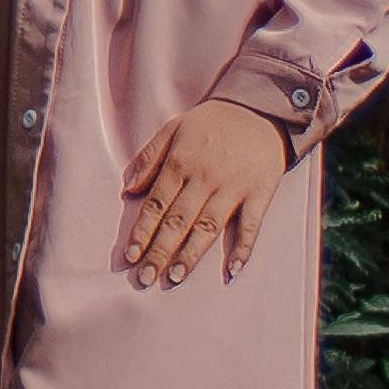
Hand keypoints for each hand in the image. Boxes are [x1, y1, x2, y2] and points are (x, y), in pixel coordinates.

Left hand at [117, 99, 286, 287]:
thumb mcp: (173, 129)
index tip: (130, 256)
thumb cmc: (212, 122)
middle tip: (145, 278)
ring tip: (175, 277)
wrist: (261, 110)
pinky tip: (232, 271)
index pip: (156, 204)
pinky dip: (242, 248)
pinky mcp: (260, 194)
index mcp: (181, 163)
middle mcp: (205, 178)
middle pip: (178, 220)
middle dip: (160, 251)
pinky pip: (251, 225)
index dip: (142, 231)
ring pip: (208, 227)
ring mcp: (234, 188)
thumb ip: (150, 159)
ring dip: (191, 254)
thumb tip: (128, 190)